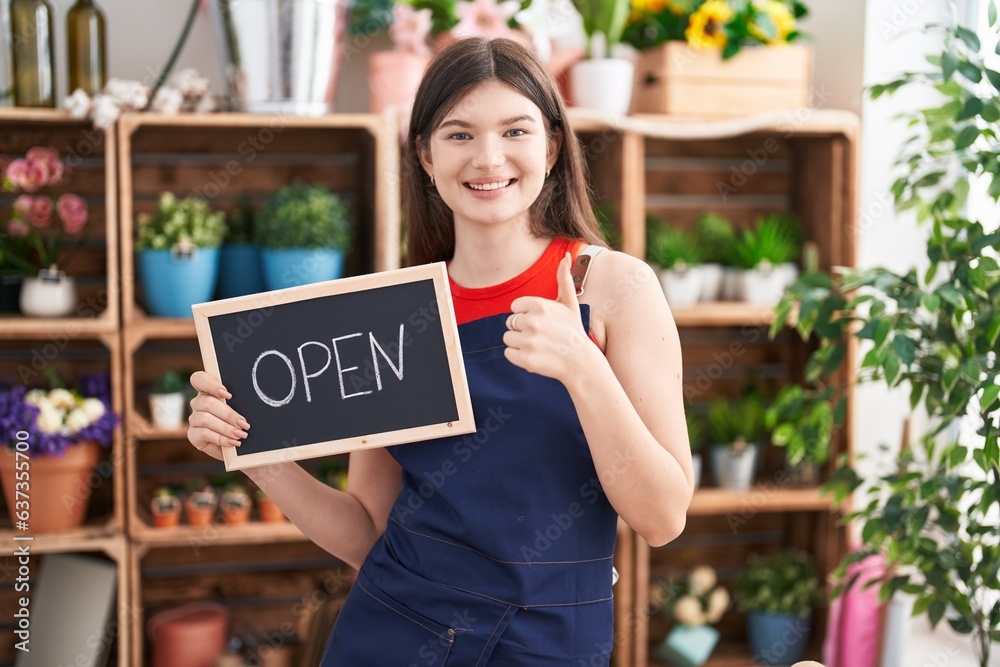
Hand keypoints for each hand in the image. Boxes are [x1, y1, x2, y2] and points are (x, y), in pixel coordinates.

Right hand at [187, 371, 249, 461]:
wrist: (238, 448)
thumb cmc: (241, 424)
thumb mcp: (242, 410)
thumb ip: (240, 402)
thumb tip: (253, 398)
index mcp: (209, 391)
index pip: (199, 379)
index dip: (210, 384)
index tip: (228, 395)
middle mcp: (198, 403)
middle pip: (207, 402)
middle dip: (228, 414)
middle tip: (244, 424)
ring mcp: (194, 419)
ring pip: (205, 418)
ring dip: (226, 427)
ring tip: (240, 434)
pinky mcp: (193, 435)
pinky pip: (204, 434)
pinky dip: (221, 438)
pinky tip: (233, 442)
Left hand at [503, 253, 592, 382]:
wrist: (581, 363)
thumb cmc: (573, 331)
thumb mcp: (570, 303)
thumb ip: (564, 279)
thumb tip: (568, 255)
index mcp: (539, 305)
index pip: (515, 307)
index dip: (526, 315)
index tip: (542, 322)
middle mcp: (533, 322)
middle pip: (510, 322)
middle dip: (523, 329)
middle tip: (542, 336)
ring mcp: (529, 341)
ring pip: (507, 338)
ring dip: (519, 343)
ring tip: (539, 346)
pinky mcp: (526, 359)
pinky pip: (508, 353)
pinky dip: (518, 357)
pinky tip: (535, 356)